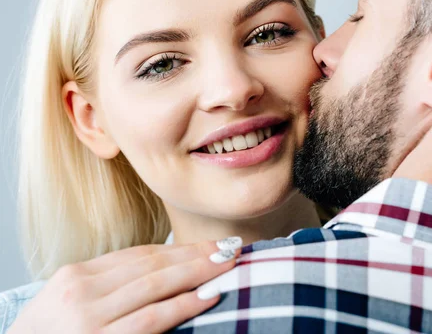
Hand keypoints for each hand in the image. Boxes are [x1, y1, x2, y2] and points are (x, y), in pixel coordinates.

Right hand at [7, 237, 241, 333]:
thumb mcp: (69, 303)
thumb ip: (108, 286)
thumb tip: (161, 273)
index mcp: (77, 275)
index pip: (140, 254)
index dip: (180, 247)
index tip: (210, 244)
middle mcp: (83, 290)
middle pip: (152, 264)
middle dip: (196, 254)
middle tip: (231, 247)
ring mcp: (90, 316)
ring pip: (156, 284)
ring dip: (198, 272)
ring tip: (228, 265)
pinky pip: (152, 318)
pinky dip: (184, 304)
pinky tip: (209, 295)